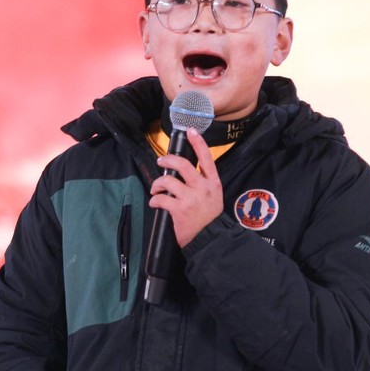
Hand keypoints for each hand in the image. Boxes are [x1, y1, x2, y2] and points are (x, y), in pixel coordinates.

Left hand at [149, 128, 223, 246]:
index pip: (206, 158)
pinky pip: (161, 198)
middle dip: (167, 159)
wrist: (211, 239)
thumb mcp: (214, 197)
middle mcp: (203, 187)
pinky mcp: (180, 209)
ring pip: (168, 180)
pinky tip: (155, 203)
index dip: (198, 142)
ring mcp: (191, 198)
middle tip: (161, 161)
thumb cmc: (209, 218)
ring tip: (156, 189)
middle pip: (182, 164)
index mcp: (213, 183)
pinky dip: (154, 200)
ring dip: (157, 184)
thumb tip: (183, 172)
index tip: (190, 131)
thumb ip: (203, 183)